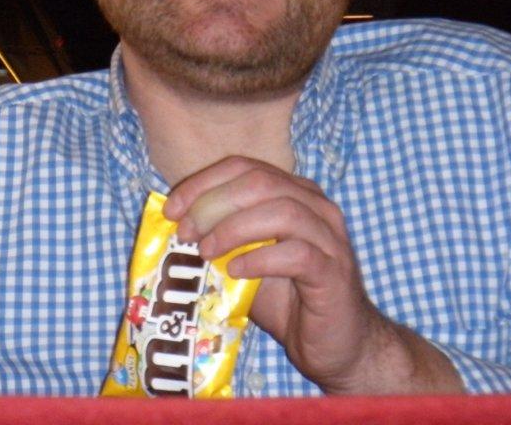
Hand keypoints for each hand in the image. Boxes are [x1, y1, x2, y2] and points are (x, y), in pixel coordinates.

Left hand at [163, 156, 463, 394]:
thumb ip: (220, 240)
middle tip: (186, 232)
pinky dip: (260, 258)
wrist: (338, 342)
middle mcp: (316, 206)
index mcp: (293, 193)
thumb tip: (175, 229)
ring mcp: (329, 237)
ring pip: (282, 211)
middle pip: (260, 181)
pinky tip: (235, 272)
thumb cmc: (289, 299)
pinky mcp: (334, 272)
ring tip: (206, 251)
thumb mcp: (245, 261)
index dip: (203, 183)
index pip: (243, 167)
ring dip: (234, 228)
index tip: (171, 209)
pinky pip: (297, 254)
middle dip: (214, 203)